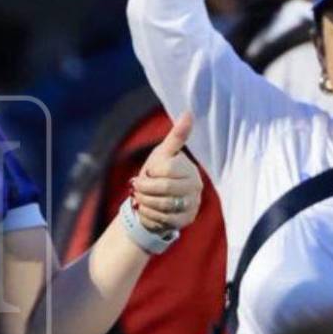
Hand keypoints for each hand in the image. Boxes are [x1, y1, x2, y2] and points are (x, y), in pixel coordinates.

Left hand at [130, 112, 199, 234]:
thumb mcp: (163, 154)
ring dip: (144, 202)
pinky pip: (162, 220)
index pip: (166, 170)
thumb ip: (176, 137)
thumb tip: (188, 113)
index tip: (148, 172)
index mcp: (190, 169)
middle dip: (144, 189)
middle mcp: (196, 187)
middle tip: (136, 187)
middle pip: (163, 189)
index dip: (151, 172)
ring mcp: (192, 205)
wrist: (156, 200)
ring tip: (140, 198)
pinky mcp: (186, 220)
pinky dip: (148, 215)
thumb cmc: (159, 172)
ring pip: (161, 206)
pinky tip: (146, 209)